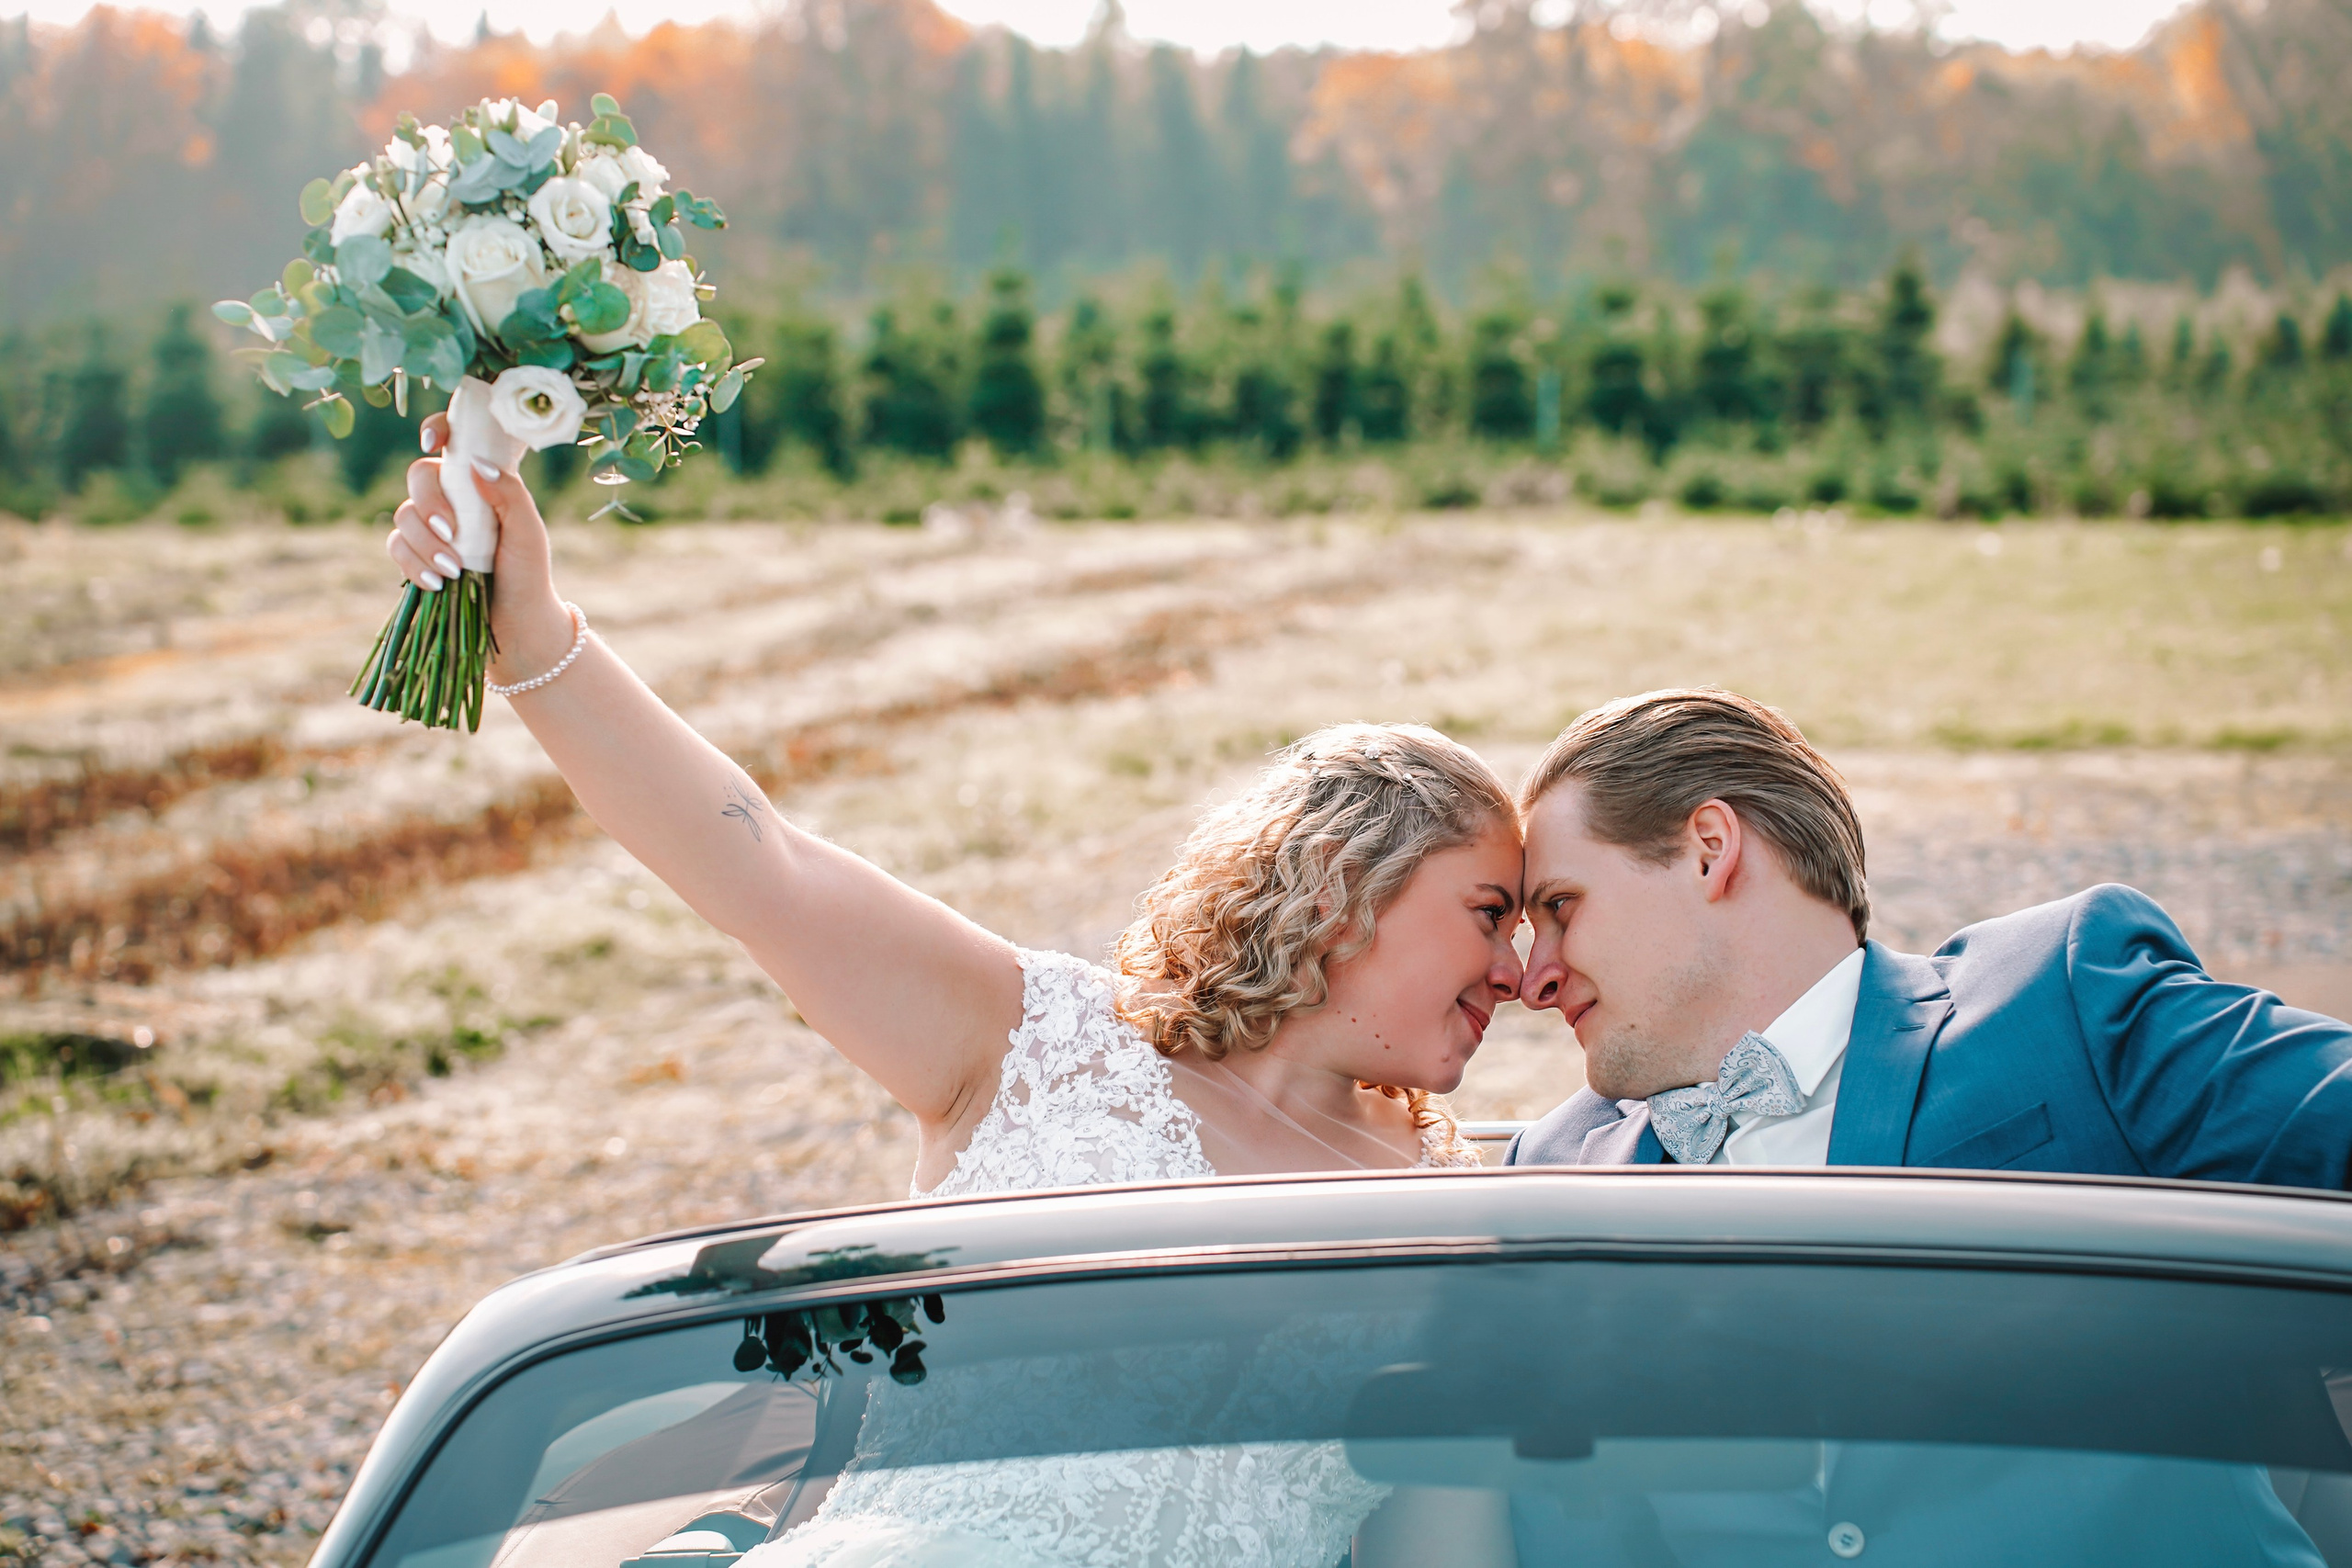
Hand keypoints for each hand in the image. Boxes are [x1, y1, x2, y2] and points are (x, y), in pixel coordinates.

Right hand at [388, 412, 573, 682]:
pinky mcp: (416, 555)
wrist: (516, 623)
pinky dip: (413, 564)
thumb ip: (508, 493)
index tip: (434, 442)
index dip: (438, 428)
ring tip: (454, 571)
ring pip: (403, 514)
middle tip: (453, 533)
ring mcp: (431, 526)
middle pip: (419, 476)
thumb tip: (475, 463)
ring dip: (425, 542)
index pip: (454, 440)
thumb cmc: (528, 573)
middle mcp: (453, 498)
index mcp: (481, 482)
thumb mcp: (528, 531)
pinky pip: (396, 547)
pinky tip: (437, 583)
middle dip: (430, 504)